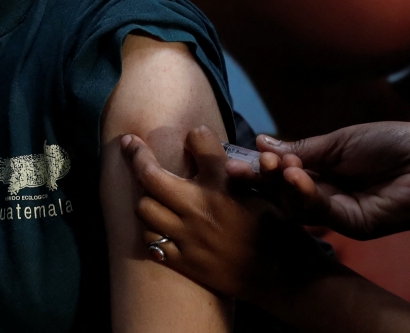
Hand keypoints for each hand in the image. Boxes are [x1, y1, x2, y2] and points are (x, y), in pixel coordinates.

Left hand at [121, 126, 333, 306]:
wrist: (279, 274)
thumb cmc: (273, 226)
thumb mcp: (261, 188)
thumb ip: (233, 165)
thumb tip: (202, 137)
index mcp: (222, 185)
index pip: (196, 143)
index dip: (188, 135)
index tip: (163, 136)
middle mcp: (200, 207)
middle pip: (150, 176)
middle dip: (137, 157)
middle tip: (130, 146)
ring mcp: (188, 237)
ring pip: (145, 209)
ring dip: (146, 197)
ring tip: (150, 191)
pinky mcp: (185, 262)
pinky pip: (152, 242)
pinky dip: (152, 230)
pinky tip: (159, 224)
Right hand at [249, 122, 409, 238]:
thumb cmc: (393, 144)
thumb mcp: (340, 141)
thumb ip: (302, 148)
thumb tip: (261, 143)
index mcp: (320, 172)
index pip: (280, 174)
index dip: (258, 170)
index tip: (233, 160)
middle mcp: (325, 196)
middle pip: (282, 194)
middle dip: (261, 181)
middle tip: (244, 167)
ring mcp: (338, 213)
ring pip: (297, 207)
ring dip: (281, 186)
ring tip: (274, 166)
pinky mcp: (354, 226)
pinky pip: (322, 213)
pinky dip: (305, 195)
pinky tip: (297, 175)